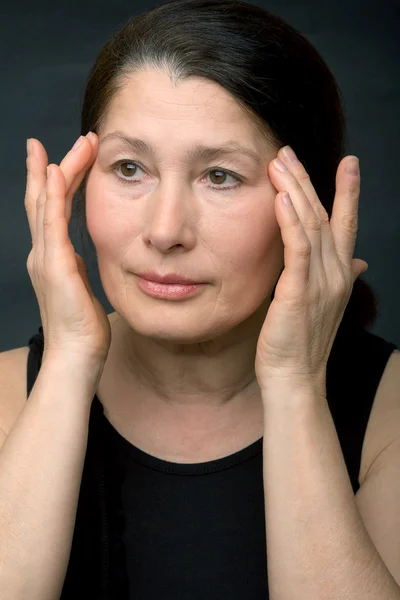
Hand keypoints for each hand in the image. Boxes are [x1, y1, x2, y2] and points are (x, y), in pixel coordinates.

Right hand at [25, 132, 110, 365]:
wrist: (76, 357)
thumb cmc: (82, 329)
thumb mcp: (81, 289)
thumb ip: (77, 268)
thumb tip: (81, 256)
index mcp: (52, 257)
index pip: (53, 210)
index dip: (62, 181)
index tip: (73, 157)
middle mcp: (43, 253)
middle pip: (47, 199)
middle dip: (61, 166)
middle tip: (80, 139)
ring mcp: (45, 258)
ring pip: (47, 203)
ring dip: (59, 170)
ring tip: (76, 144)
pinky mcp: (54, 267)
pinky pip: (51, 224)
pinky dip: (52, 196)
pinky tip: (56, 173)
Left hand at [254, 146, 367, 395]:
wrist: (296, 378)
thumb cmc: (302, 342)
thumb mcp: (324, 304)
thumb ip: (339, 277)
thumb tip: (359, 262)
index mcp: (340, 274)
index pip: (346, 224)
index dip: (349, 192)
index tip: (348, 163)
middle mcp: (335, 273)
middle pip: (324, 215)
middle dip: (308, 180)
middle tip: (289, 150)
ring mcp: (319, 281)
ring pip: (311, 225)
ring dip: (296, 191)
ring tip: (280, 161)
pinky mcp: (298, 291)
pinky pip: (297, 250)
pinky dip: (291, 222)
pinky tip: (282, 198)